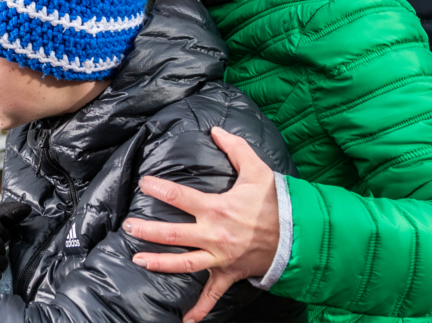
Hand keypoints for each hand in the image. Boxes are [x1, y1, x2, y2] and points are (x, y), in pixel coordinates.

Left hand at [123, 128, 278, 322]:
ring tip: (138, 260)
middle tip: (128, 225)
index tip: (144, 184)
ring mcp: (220, 257)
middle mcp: (214, 234)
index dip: (158, 189)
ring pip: (183, 263)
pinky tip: (184, 320)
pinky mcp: (229, 273)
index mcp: (217, 208)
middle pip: (172, 234)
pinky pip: (212, 294)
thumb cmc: (278, 202)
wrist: (303, 235)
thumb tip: (215, 128)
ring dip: (159, 263)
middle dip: (147, 230)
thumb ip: (234, 148)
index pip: (179, 197)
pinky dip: (199, 309)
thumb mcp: (257, 170)